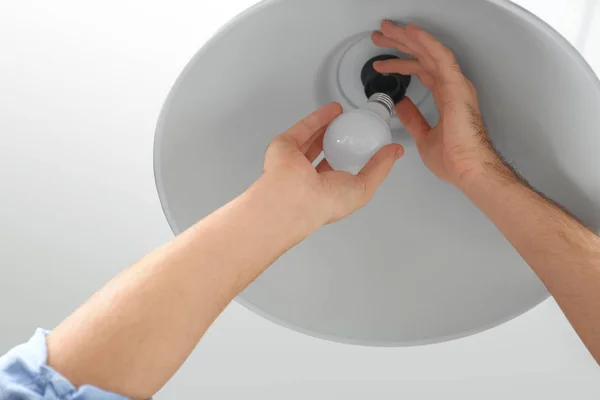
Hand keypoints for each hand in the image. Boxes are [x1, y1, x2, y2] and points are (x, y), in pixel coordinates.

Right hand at [262, 102, 403, 224]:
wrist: (296, 196)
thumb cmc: (324, 203)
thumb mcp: (364, 187)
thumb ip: (379, 168)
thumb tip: (395, 152)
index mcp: (325, 192)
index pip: (338, 174)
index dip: (351, 160)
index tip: (365, 147)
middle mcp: (307, 178)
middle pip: (324, 154)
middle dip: (338, 141)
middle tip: (353, 130)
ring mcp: (294, 161)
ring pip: (312, 139)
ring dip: (328, 127)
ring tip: (344, 116)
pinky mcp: (284, 145)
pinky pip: (303, 128)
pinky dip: (318, 118)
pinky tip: (332, 110)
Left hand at [372, 21, 500, 188]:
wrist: (467, 168)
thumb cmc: (454, 159)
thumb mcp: (423, 136)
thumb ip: (413, 118)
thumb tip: (401, 105)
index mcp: (446, 97)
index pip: (421, 71)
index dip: (401, 63)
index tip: (382, 61)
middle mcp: (451, 87)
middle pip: (422, 57)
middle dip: (400, 45)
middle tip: (380, 36)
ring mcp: (454, 84)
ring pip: (428, 52)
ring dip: (407, 39)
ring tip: (387, 30)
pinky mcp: (455, 86)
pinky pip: (439, 56)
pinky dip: (425, 42)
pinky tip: (410, 32)